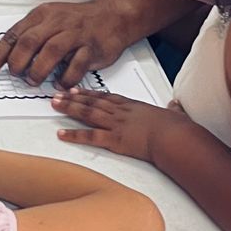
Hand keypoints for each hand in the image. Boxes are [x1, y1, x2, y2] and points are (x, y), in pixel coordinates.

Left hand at [0, 0, 134, 88]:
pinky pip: (77, 64)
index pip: (14, 35)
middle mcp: (57, 22)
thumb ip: (29, 36)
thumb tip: (3, 56)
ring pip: (52, 51)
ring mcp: (75, 34)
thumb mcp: (49, 20)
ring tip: (34, 81)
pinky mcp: (92, 47)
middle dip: (17, 62)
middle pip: (30, 42)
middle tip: (16, 75)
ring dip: (39, 70)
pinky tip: (59, 84)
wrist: (113, 16)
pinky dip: (66, 77)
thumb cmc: (77, 22)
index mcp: (42, 15)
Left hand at [51, 88, 179, 163]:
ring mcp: (116, 125)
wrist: (173, 137)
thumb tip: (176, 106)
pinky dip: (74, 135)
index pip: (106, 97)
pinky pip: (89, 136)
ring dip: (69, 108)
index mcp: (133, 106)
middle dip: (73, 98)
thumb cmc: (175, 128)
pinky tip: (61, 133)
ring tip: (54, 104)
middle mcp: (121, 112)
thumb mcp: (174, 114)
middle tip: (57, 94)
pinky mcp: (114, 139)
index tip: (77, 90)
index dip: (89, 93)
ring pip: (87, 114)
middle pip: (92, 102)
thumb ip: (173, 109)